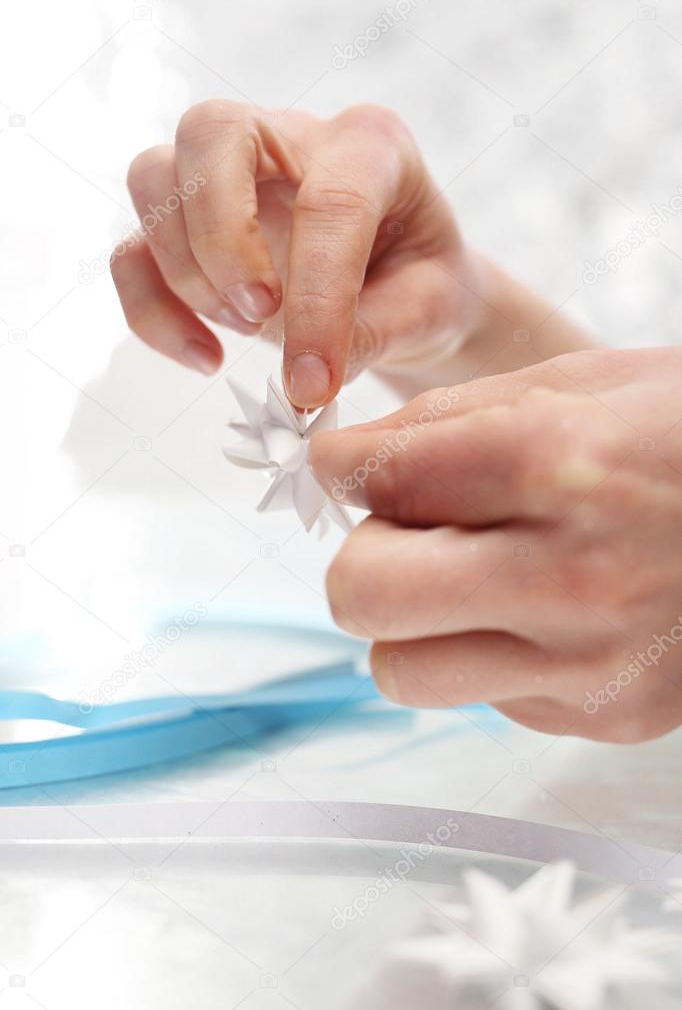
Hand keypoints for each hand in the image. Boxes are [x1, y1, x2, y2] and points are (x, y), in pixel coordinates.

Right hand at [111, 101, 484, 406]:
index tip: (312, 382)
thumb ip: (374, 336)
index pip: (330, 203)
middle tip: (259, 316)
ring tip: (248, 331)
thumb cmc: (421, 286)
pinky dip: (151, 311)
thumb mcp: (429, 311)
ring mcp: (228, 175)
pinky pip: (132, 253)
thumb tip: (303, 380)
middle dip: (221, 235)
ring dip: (186, 272)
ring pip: (153, 179)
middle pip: (211, 133)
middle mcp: (289, 138)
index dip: (317, 299)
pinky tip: (206, 357)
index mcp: (370, 146)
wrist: (404, 288)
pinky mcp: (188, 225)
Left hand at [310, 347, 681, 741]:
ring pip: (401, 670)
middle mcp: (570, 575)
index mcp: (559, 464)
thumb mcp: (583, 382)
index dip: (340, 467)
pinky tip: (541, 607)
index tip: (346, 467)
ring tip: (470, 575)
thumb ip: (448, 419)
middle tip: (401, 531)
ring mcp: (589, 663)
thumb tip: (346, 462)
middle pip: (362, 595)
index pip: (380, 479)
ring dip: (412, 620)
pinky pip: (479, 693)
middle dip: (360, 557)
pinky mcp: (603, 716)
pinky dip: (483, 649)